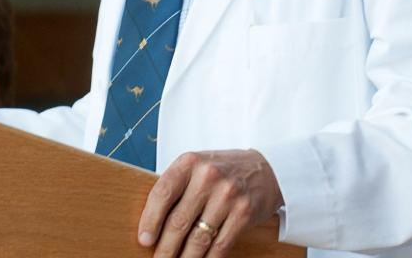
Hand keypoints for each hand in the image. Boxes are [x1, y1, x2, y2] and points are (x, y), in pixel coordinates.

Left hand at [138, 149, 283, 257]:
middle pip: (179, 221)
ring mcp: (228, 195)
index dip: (150, 220)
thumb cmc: (223, 170)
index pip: (163, 193)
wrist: (267, 168)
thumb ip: (177, 188)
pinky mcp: (243, 213)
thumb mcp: (197, 167)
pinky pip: (220, 245)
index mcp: (190, 162)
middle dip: (165, 248)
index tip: (144, 240)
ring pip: (198, 238)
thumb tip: (152, 224)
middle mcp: (208, 176)